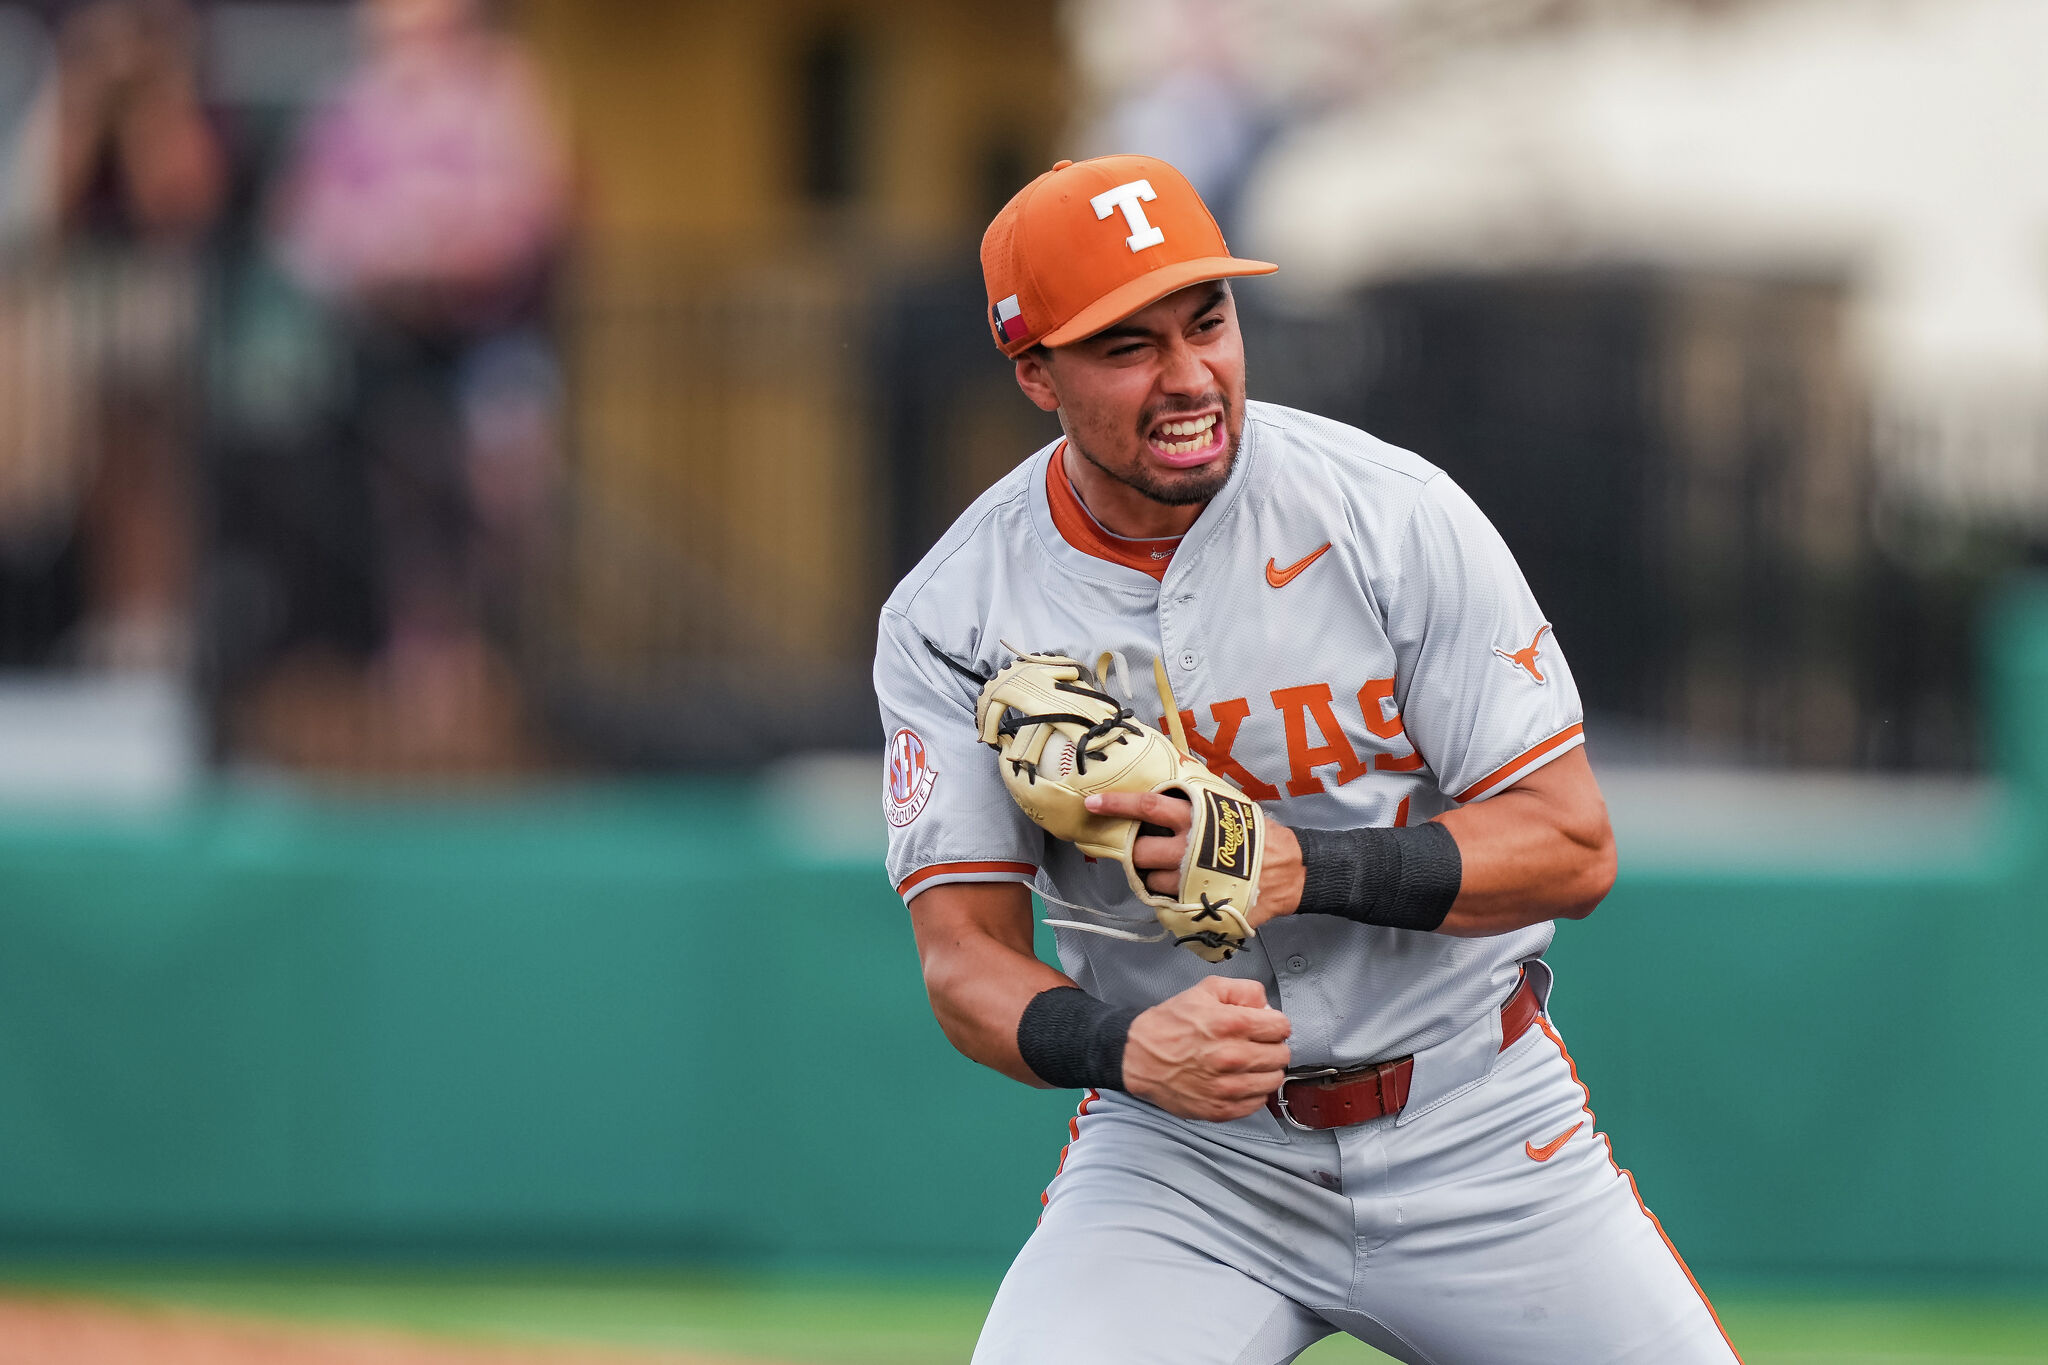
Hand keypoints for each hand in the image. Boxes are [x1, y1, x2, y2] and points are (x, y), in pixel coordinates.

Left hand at [1084, 790, 1304, 925]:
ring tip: (1175, 870)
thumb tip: (1171, 770)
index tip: (1093, 803)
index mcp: (1196, 818)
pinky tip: (1184, 888)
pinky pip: (1167, 903)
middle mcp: (1189, 849)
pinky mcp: (1198, 905)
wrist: (1291, 871)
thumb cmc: (1257, 834)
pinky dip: (1169, 896)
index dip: (1118, 805)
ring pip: (1151, 880)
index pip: (1148, 806)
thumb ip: (1198, 795)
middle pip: (1140, 851)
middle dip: (1136, 851)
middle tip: (1146, 849)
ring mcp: (1192, 880)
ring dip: (1155, 876)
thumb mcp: (1230, 805)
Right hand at [1122, 976, 1291, 1121]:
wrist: (1138, 1058)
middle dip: (1271, 1046)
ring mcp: (1228, 1087)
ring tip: (1248, 1064)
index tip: (1263, 1025)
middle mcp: (1233, 1057)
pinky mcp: (1221, 1109)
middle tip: (1255, 1044)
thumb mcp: (1204, 990)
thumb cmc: (1170, 1024)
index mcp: (1232, 1024)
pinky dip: (1253, 1092)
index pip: (1281, 1027)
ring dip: (1265, 1070)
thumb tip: (1266, 1005)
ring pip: (1273, 1080)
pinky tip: (1238, 1080)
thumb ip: (1243, 990)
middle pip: (1281, 1055)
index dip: (1273, 1023)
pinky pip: (1257, 1103)